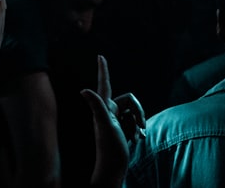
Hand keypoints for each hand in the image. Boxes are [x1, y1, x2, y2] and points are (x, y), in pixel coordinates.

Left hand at [81, 55, 143, 187]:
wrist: (115, 168)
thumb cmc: (109, 148)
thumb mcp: (105, 125)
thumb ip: (97, 106)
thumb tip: (83, 90)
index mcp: (103, 107)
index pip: (103, 84)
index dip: (103, 70)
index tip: (100, 57)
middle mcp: (108, 111)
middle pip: (131, 100)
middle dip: (139, 112)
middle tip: (142, 127)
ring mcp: (116, 120)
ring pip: (135, 111)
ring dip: (140, 123)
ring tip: (138, 136)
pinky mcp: (123, 128)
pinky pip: (136, 122)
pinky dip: (139, 129)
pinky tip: (138, 139)